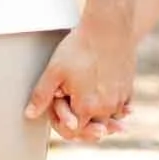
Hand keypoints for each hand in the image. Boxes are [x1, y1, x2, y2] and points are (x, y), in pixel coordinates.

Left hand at [24, 17, 134, 143]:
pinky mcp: (129, 89)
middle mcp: (106, 108)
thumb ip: (41, 96)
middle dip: (83, 126)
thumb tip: (29, 114)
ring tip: (95, 118)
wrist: (108, 27)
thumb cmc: (79, 48)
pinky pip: (123, 108)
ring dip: (101, 120)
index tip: (58, 111)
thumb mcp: (54, 71)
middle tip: (74, 120)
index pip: (72, 132)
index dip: (62, 124)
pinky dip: (116, 110)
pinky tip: (109, 105)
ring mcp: (120, 99)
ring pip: (109, 119)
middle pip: (93, 129)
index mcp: (86, 108)